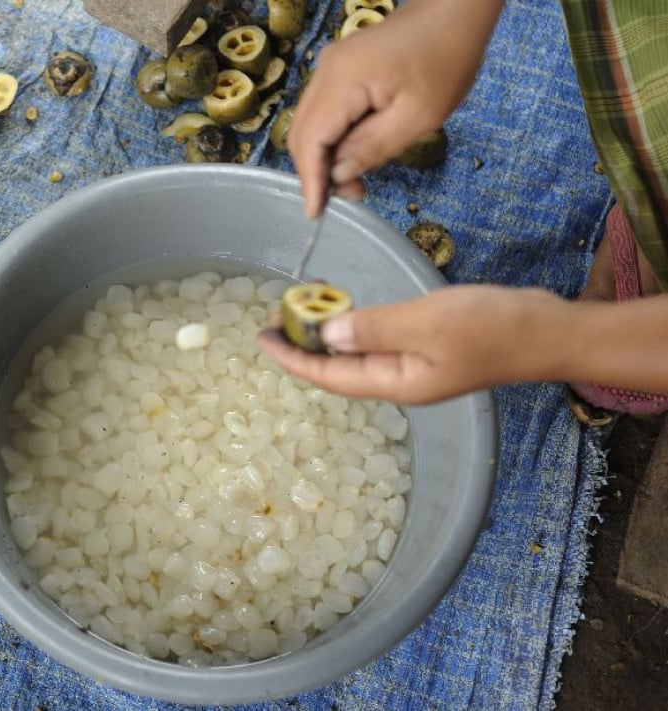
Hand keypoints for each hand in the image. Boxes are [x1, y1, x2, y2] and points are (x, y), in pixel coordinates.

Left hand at [256, 285, 561, 403]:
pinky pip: (377, 339)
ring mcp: (413, 365)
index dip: (291, 357)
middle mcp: (399, 381)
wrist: (550, 330)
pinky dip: (355, 323)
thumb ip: (374, 327)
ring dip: (327, 332)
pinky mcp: (427, 347)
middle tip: (274, 314)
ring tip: (301, 305)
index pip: (328, 376)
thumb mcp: (427, 322)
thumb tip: (327, 335)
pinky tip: (345, 308)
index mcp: (395, 384)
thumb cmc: (493, 327)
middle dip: (302, 344)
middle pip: (336, 368)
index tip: (260, 337)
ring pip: (355, 353)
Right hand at [288, 0, 504, 215]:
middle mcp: (326, 72)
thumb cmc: (446, 57)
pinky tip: (356, 151)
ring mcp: (330, 68)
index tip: (318, 213)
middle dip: (317, 171)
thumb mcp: (418, 115)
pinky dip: (332, 138)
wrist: (455, 8)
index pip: (310, 140)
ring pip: (310, 124)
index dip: (310, 180)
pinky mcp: (340, 68)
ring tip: (356, 179)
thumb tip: (339, 176)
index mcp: (343, 81)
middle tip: (350, 196)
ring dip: (325, 156)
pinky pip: (324, 111)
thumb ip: (373, 148)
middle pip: (302, 133)